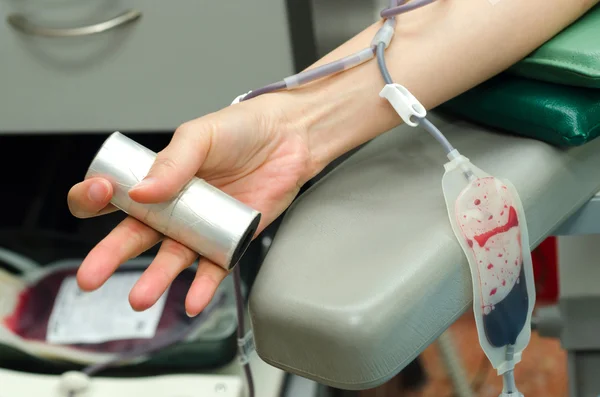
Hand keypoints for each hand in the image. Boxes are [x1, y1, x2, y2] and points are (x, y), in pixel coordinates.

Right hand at [67, 93, 316, 315]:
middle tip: (90, 277)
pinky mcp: (229, 240)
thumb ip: (172, 162)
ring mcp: (200, 226)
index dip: (97, 197)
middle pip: (134, 236)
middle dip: (110, 256)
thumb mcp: (200, 135)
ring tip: (139, 298)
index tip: (101, 193)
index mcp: (157, 178)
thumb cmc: (241, 129)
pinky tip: (194, 300)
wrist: (289, 139)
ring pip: (171, 258)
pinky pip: (212, 268)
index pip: (114, 195)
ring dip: (155, 279)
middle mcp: (174, 207)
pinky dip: (202, 286)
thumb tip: (142, 191)